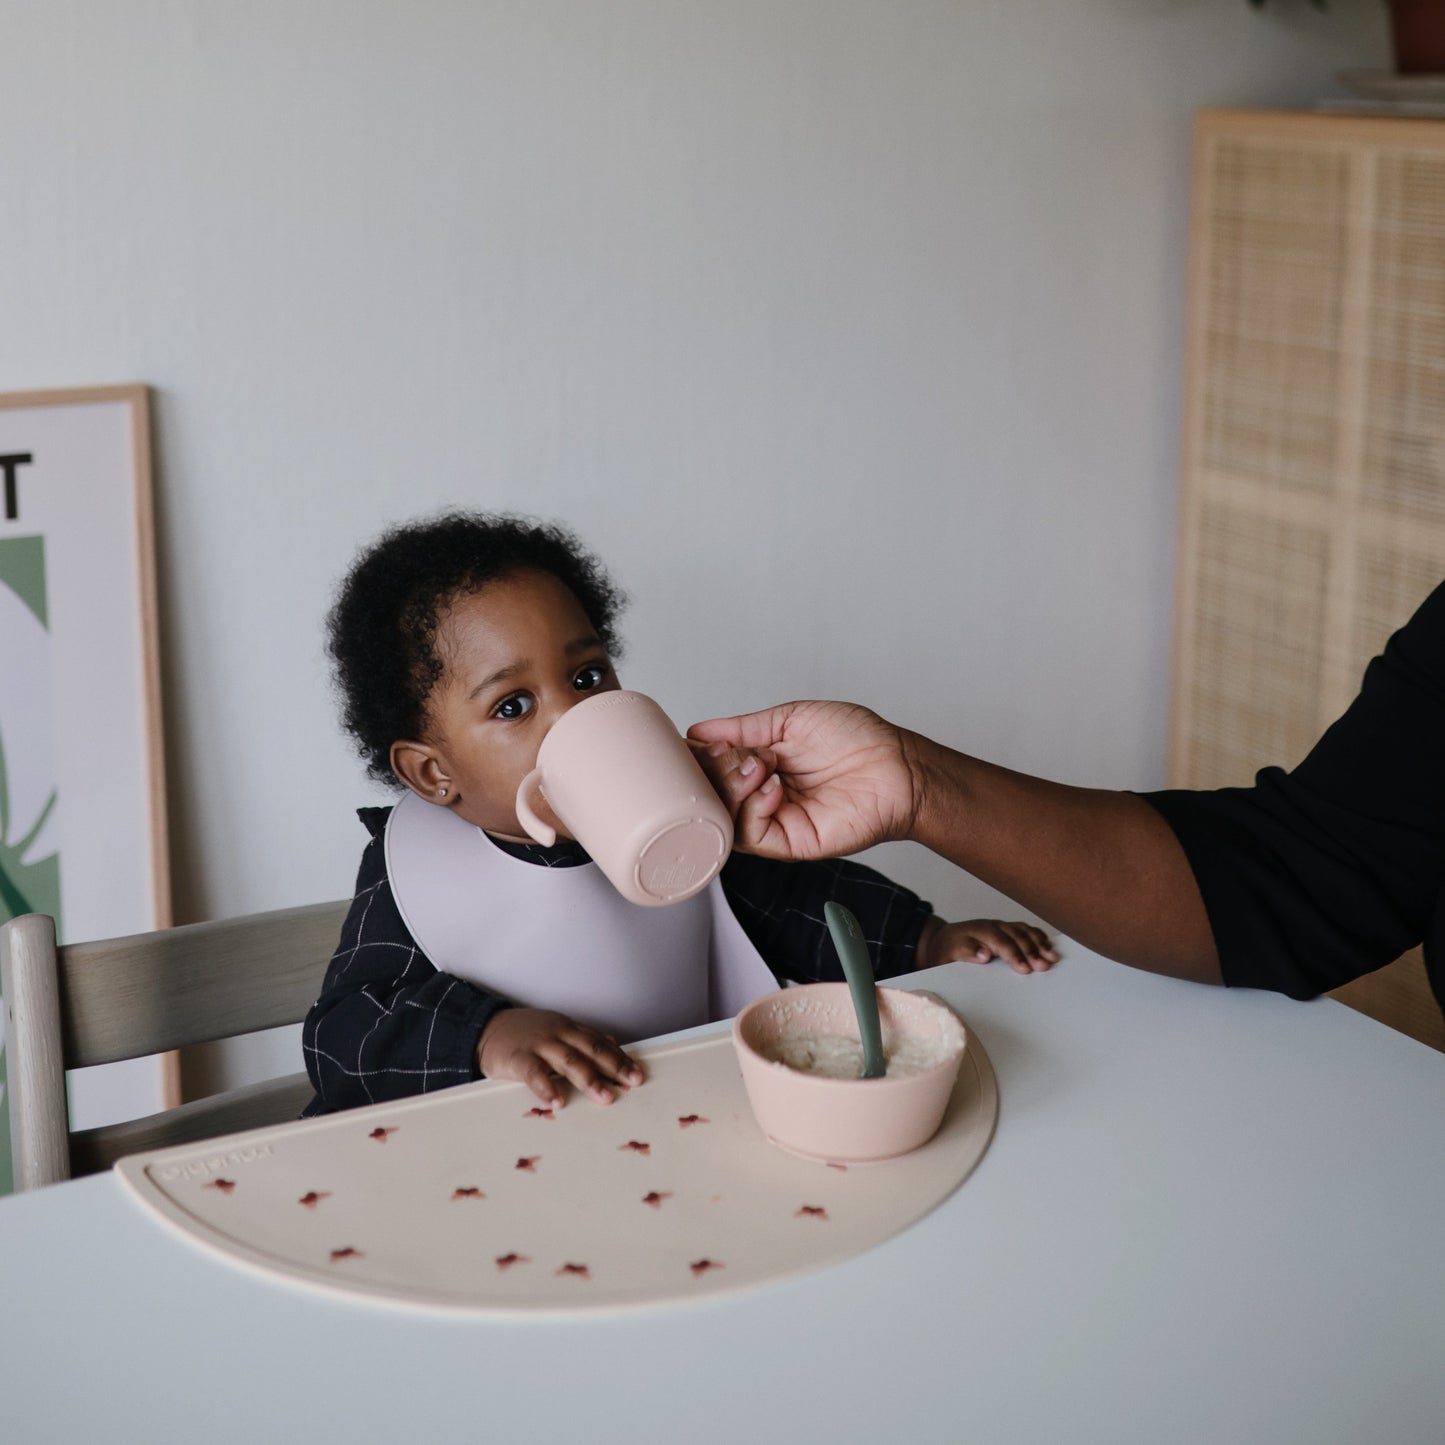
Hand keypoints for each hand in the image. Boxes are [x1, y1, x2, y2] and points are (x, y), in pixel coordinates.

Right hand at [477, 1008, 644, 1108]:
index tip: (637, 1074)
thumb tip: (613, 1046)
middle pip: (590, 1048)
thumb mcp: (556, 1031)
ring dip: (588, 1079)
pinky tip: (558, 1101)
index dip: (620, 1058)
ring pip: (568, 1059)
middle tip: (631, 1083)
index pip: (600, 1042)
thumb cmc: (524, 1035)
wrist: (484, 1028)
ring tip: (604, 1097)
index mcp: (568, 1029)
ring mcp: (538, 1044)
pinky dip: (547, 1087)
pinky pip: (534, 1073)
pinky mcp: (517, 1057)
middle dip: (613, 1066)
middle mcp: (557, 1033)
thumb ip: (582, 1040)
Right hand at [688, 700, 917, 859]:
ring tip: (759, 766)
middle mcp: (762, 796)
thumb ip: (743, 729)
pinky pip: (752, 836)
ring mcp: (775, 821)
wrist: (896, 764)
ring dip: (732, 789)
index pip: (711, 770)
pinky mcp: (791, 842)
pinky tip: (773, 788)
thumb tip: (698, 732)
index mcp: (759, 766)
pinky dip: (752, 810)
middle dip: (714, 771)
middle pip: (711, 796)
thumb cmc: (856, 738)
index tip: (701, 742)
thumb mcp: (790, 719)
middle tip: (736, 753)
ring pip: (725, 819)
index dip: (700, 758)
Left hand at [915, 916, 1057, 975]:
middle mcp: (991, 926)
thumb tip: (985, 955)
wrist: (940, 940)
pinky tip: (1048, 946)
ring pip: (1023, 931)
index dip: (1014, 954)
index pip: (1000, 942)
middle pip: (1016, 936)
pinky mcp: (1006, 929)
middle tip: (1045, 967)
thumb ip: (966, 953)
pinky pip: (1025, 930)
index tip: (1025, 969)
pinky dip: (1038, 937)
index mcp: (977, 932)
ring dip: (1039, 944)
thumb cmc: (946, 951)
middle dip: (1031, 951)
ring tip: (1052, 958)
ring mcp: (1000, 926)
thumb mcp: (948, 954)